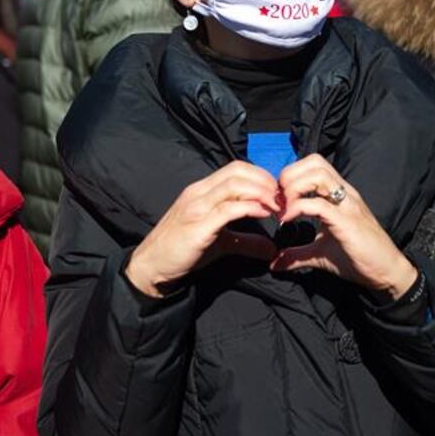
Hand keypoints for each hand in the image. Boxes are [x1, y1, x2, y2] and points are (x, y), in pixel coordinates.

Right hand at [126, 161, 280, 297]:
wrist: (151, 266)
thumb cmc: (182, 251)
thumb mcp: (221, 243)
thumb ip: (246, 241)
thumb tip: (271, 248)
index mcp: (202, 190)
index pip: (236, 168)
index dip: (262, 176)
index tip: (279, 193)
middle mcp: (199, 192)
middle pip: (238, 170)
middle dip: (266, 181)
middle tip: (283, 199)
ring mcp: (196, 206)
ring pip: (235, 184)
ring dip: (262, 192)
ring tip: (277, 207)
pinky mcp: (198, 225)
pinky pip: (228, 209)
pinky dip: (250, 207)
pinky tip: (264, 214)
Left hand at [271, 154, 417, 299]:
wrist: (386, 272)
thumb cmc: (357, 259)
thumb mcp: (319, 255)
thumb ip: (296, 254)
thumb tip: (275, 263)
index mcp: (338, 194)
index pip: (313, 165)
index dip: (291, 176)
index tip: (279, 200)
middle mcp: (344, 193)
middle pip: (314, 162)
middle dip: (290, 176)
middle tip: (279, 201)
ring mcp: (347, 204)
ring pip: (318, 175)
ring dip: (294, 188)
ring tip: (284, 209)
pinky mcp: (347, 221)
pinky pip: (319, 204)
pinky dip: (298, 208)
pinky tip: (288, 221)